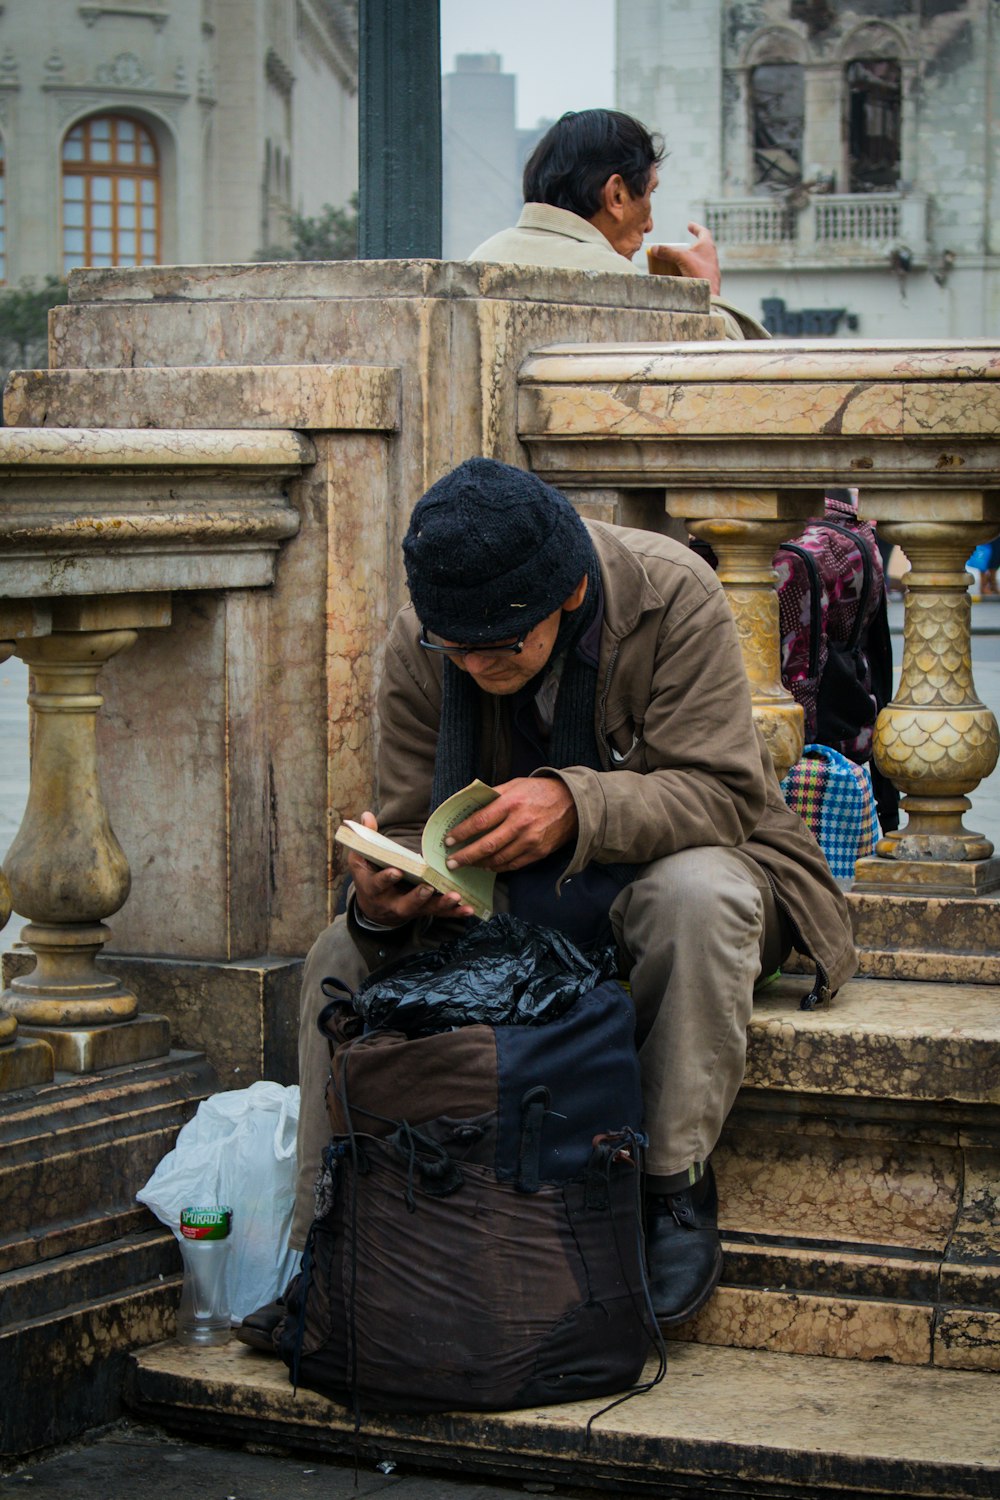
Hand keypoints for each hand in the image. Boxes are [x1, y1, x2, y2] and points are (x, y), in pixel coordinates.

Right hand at [348, 811, 475, 925]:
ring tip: (455, 896)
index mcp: (373, 888)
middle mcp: (391, 902)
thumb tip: (367, 814)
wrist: (373, 907)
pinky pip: (440, 914)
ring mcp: (409, 909)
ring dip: (441, 904)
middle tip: (428, 887)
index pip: (378, 884)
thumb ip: (366, 837)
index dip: (386, 878)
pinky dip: (454, 912)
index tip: (396, 870)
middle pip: (404, 904)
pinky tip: (468, 908)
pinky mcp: (423, 912)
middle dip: (417, 897)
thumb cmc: (368, 875)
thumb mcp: (360, 857)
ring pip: (425, 909)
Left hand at [442, 777, 577, 873]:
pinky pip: (513, 864)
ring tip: (467, 864)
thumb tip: (469, 809)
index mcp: (511, 802)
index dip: (461, 833)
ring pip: (499, 858)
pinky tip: (488, 865)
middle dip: (466, 856)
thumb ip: (493, 797)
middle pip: (487, 844)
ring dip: (480, 863)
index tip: (449, 841)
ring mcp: (531, 840)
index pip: (480, 821)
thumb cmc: (540, 791)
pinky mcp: (539, 852)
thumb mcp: (515, 785)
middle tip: (452, 862)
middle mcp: (521, 823)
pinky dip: (498, 867)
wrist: (573, 802)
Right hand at [647, 221, 721, 294]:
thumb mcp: (681, 258)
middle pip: (699, 247)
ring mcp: (710, 268)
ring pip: (698, 261)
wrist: (709, 294)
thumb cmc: (699, 272)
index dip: (695, 227)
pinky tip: (681, 277)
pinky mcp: (707, 279)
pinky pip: (697, 272)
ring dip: (688, 260)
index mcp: (708, 246)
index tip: (689, 225)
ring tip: (677, 263)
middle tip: (680, 248)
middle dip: (688, 247)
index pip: (703, 231)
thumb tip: (654, 248)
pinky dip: (688, 271)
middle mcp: (710, 255)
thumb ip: (668, 252)